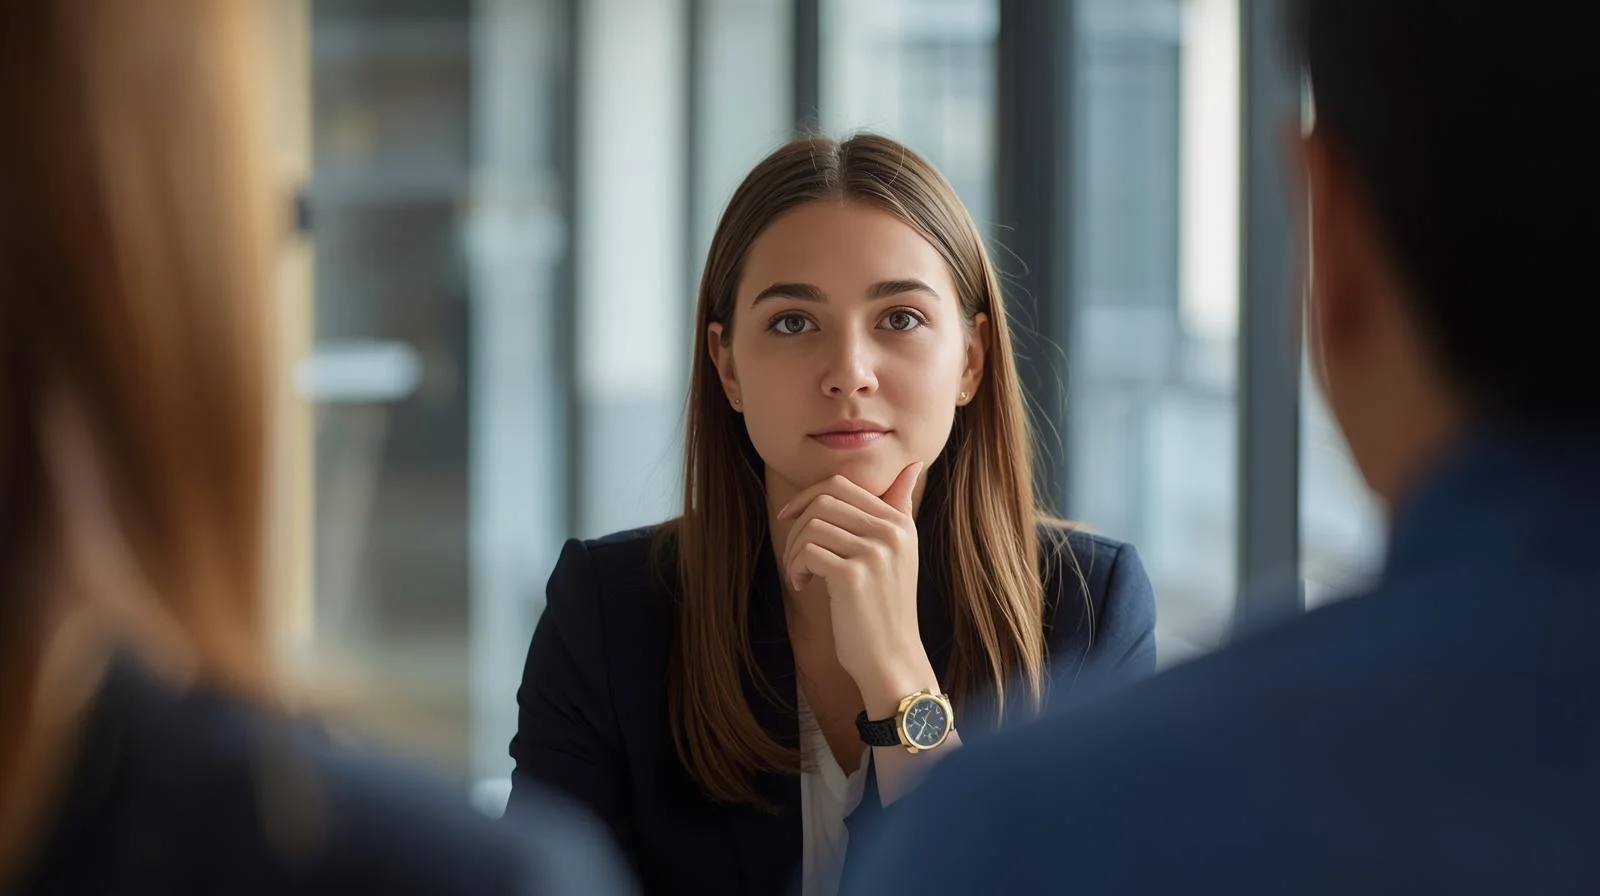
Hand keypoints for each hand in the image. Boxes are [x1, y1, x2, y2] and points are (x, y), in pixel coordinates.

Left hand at [778, 462, 935, 705]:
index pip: (842, 485)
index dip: (807, 498)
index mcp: (899, 522)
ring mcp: (874, 552)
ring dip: (794, 551)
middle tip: (795, 555)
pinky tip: (803, 586)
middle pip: (823, 500)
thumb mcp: (898, 553)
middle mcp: (891, 532)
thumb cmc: (884, 607)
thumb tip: (913, 465)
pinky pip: (808, 552)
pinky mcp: (854, 575)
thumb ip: (898, 509)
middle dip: (797, 524)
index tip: (789, 519)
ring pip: (812, 526)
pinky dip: (796, 568)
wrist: (891, 658)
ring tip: (800, 575)